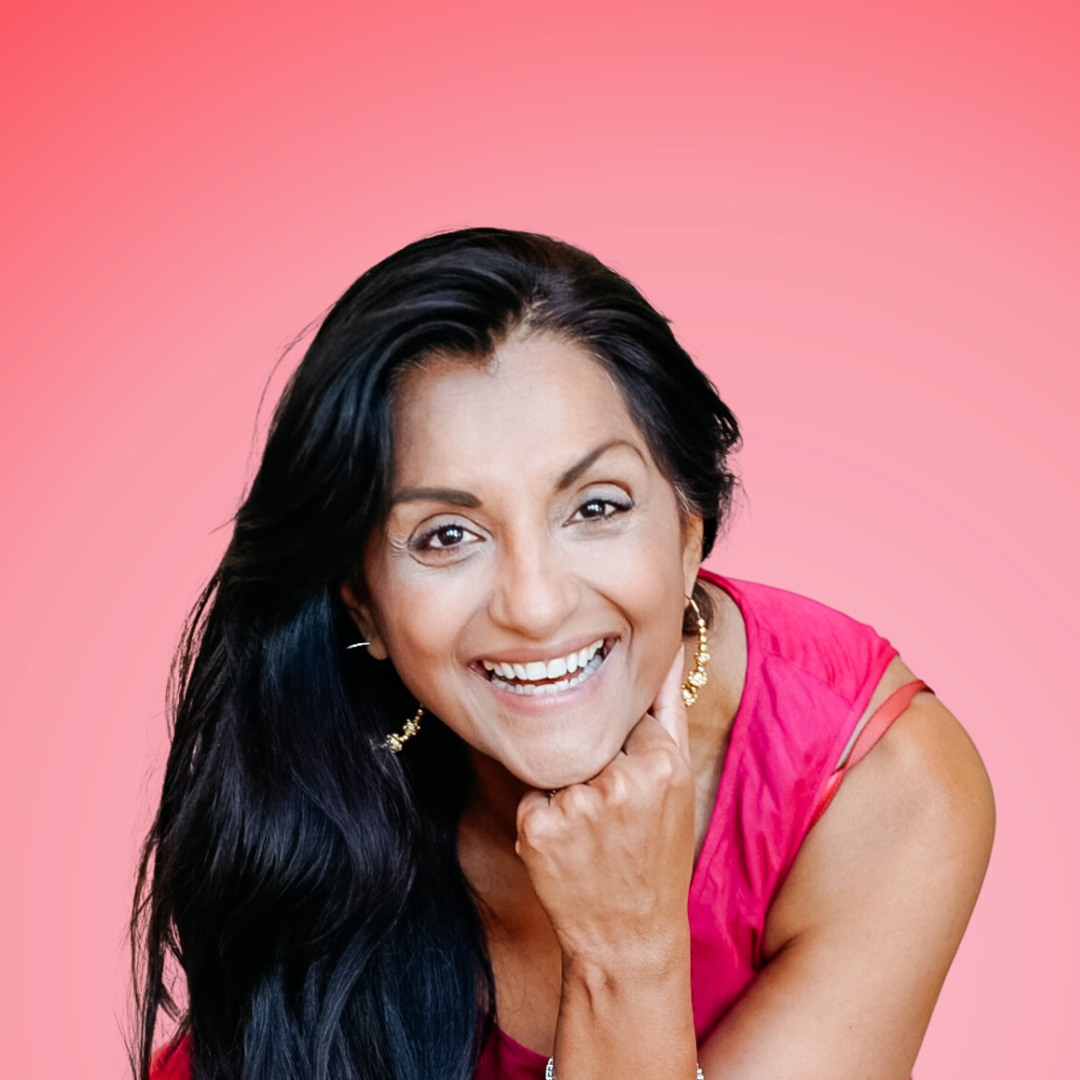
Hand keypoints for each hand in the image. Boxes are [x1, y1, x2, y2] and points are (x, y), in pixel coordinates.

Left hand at [515, 648, 695, 972]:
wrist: (628, 936)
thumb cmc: (656, 855)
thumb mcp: (678, 783)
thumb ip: (666, 710)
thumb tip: (665, 648)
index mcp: (662, 763)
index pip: (625, 720)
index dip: (625, 751)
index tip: (635, 792)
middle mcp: (619, 781)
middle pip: (590, 738)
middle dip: (594, 766)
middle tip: (612, 819)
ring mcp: (575, 806)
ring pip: (557, 765)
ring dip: (567, 791)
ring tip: (592, 835)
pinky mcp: (536, 828)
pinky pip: (532, 796)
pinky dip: (542, 817)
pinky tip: (566, 848)